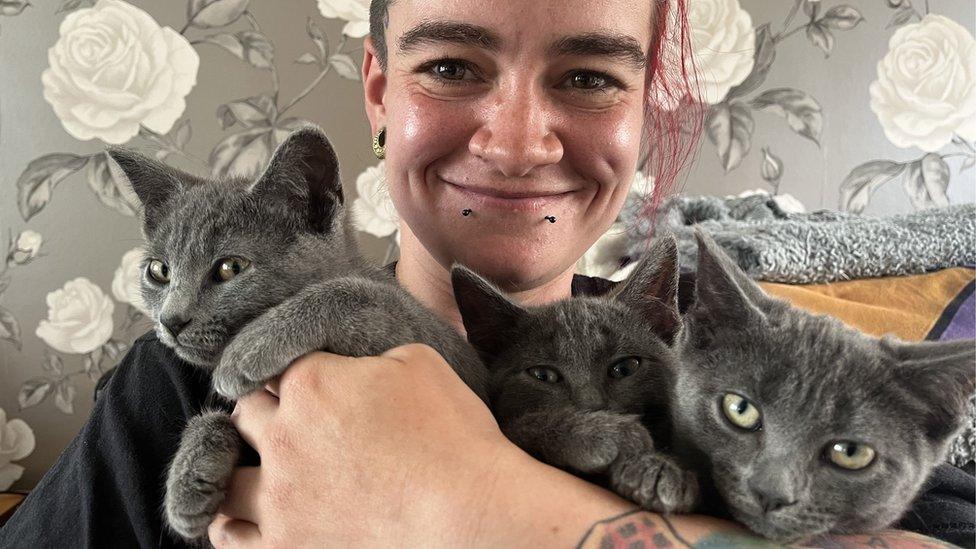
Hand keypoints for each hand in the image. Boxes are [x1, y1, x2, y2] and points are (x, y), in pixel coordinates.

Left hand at [208, 344, 517, 546]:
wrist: (471, 516)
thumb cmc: (455, 439)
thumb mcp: (420, 363)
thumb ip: (369, 355)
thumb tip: (354, 364)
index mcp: (312, 383)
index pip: (276, 362)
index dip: (292, 369)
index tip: (303, 378)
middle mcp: (284, 437)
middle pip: (246, 412)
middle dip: (264, 410)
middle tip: (288, 420)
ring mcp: (280, 498)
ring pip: (225, 474)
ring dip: (235, 464)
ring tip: (252, 468)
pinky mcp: (285, 546)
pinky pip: (230, 536)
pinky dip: (230, 523)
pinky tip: (238, 517)